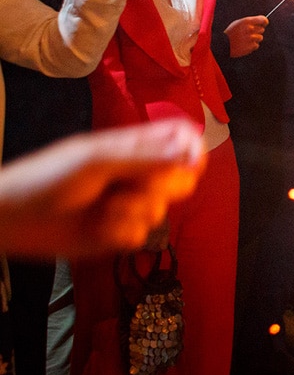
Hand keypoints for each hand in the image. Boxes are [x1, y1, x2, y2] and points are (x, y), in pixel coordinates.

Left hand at [0, 118, 204, 258]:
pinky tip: (97, 228)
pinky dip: (120, 234)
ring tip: (104, 210)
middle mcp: (135, 173)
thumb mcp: (96, 160)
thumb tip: (190, 152)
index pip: (181, 137)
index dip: (194, 148)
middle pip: (181, 178)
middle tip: (136, 188)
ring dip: (134, 213)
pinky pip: (140, 236)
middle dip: (164, 187)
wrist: (9, 220)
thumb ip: (145, 156)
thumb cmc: (45, 179)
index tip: (192, 165)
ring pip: (161, 210)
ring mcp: (127, 203)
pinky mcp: (116, 233)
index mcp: (133, 146)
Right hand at [225, 15, 267, 57]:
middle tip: (248, 34)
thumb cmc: (231, 33)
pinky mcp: (251, 46)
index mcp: (247, 21)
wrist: (223, 45)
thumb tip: (261, 22)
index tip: (264, 24)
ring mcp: (251, 38)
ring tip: (245, 40)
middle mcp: (250, 29)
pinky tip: (244, 45)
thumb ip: (249, 22)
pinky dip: (252, 46)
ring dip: (255, 39)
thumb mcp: (238, 23)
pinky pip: (256, 45)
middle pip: (262, 29)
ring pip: (260, 38)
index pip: (263, 20)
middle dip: (257, 31)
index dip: (264, 22)